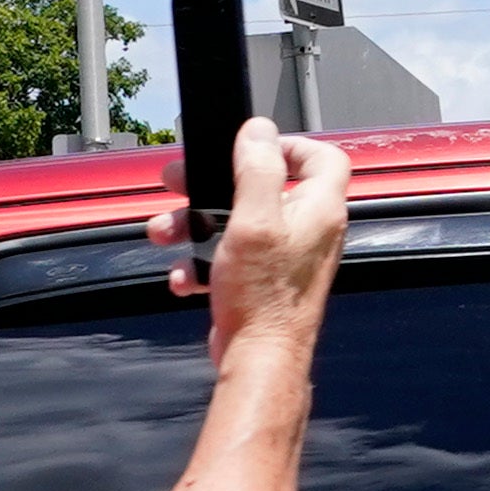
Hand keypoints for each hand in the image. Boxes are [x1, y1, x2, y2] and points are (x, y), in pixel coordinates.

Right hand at [155, 117, 349, 349]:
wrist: (258, 359)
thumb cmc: (263, 297)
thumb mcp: (254, 220)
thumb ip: (258, 169)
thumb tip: (259, 131)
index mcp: (318, 209)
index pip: (323, 157)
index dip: (289, 144)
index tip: (251, 147)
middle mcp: (309, 230)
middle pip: (264, 186)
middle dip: (216, 184)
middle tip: (183, 181)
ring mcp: (287, 257)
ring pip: (237, 222)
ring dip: (196, 225)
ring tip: (166, 232)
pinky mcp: (264, 280)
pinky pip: (229, 257)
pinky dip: (202, 262)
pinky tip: (184, 275)